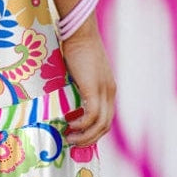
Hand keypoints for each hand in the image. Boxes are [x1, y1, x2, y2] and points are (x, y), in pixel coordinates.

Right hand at [60, 15, 115, 147]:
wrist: (79, 33)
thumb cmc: (76, 49)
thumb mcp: (81, 73)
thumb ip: (79, 88)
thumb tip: (66, 102)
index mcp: (108, 89)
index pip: (106, 119)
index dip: (94, 132)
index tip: (78, 137)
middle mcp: (110, 92)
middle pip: (105, 126)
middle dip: (89, 139)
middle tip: (72, 143)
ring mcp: (104, 91)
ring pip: (100, 124)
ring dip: (85, 135)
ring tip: (69, 138)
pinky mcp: (94, 88)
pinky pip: (92, 115)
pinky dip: (82, 124)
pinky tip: (70, 124)